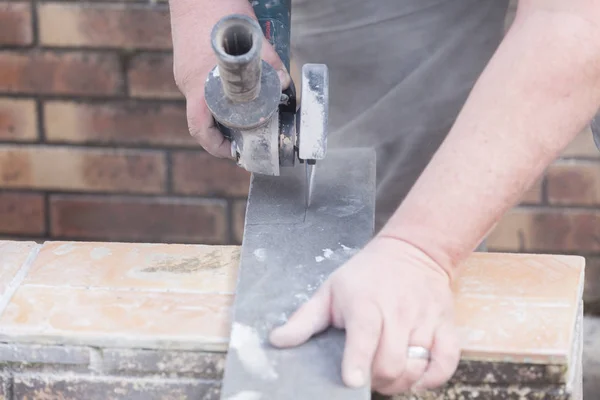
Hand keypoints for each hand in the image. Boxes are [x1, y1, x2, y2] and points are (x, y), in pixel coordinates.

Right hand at [168, 0, 290, 157]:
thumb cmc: (218, 9)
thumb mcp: (251, 37)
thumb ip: (270, 62)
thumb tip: (285, 84)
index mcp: (199, 84)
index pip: (200, 129)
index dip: (217, 147)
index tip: (235, 151)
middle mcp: (187, 82)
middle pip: (203, 119)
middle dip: (225, 132)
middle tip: (246, 136)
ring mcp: (184, 72)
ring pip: (203, 104)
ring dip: (222, 113)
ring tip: (244, 114)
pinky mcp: (186, 63)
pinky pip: (200, 88)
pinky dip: (217, 96)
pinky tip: (234, 90)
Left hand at [269, 236, 460, 394]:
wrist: (414, 250)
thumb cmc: (366, 274)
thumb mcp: (330, 290)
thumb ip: (304, 320)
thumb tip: (276, 342)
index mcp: (365, 303)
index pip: (364, 334)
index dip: (358, 360)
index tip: (351, 381)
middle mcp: (397, 312)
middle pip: (390, 361)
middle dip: (376, 380)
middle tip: (366, 377)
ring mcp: (424, 319)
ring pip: (416, 365)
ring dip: (400, 381)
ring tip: (387, 375)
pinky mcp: (445, 325)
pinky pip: (447, 361)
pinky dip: (433, 377)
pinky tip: (417, 376)